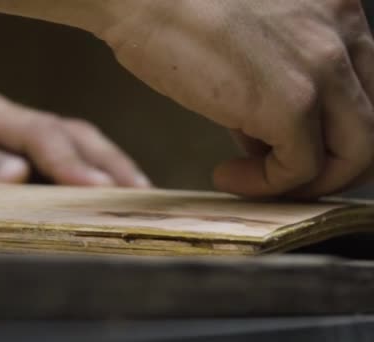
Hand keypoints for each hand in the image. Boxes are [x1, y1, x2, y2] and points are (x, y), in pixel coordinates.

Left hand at [0, 91, 149, 186]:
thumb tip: (16, 174)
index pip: (37, 131)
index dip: (69, 160)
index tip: (96, 188)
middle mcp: (4, 118)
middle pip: (69, 130)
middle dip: (107, 160)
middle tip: (140, 192)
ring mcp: (11, 133)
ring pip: (71, 139)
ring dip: (106, 164)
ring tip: (137, 192)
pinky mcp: (11, 150)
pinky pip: (57, 156)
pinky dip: (88, 171)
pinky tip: (104, 191)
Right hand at [99, 0, 373, 196]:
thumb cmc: (175, 10)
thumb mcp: (246, 38)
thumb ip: (272, 81)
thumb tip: (262, 134)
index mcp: (335, 10)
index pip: (362, 89)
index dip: (328, 131)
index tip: (283, 148)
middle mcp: (343, 33)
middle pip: (368, 125)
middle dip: (330, 165)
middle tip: (282, 177)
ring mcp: (322, 68)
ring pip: (355, 154)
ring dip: (304, 183)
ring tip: (250, 180)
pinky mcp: (291, 103)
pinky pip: (301, 169)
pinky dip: (267, 186)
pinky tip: (227, 176)